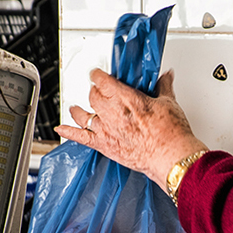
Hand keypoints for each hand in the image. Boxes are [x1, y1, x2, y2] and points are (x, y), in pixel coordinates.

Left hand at [55, 69, 207, 191]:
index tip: (99, 74)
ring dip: (79, 109)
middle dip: (95, 92)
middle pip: (93, 95)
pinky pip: (80, 138)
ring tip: (77, 108)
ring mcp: (106, 130)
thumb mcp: (169, 103)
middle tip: (99, 92)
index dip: (99, 75)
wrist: (170, 157)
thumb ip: (163, 87)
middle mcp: (112, 112)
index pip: (102, 80)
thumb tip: (166, 77)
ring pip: (83, 114)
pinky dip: (68, 133)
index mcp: (126, 97)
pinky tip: (61, 129)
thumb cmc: (171, 134)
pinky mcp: (105, 146)